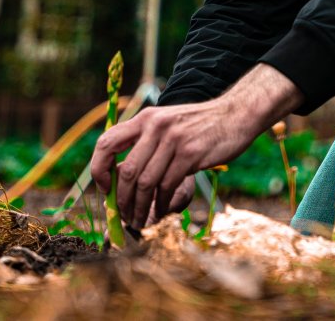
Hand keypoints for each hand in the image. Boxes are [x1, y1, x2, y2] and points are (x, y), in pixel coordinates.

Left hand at [89, 64, 301, 226]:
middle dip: (122, 200)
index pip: (106, 143)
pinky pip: (166, 186)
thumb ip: (146, 143)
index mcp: (145, 119)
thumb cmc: (200, 125)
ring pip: (145, 182)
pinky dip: (160, 204)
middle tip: (125, 216)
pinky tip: (161, 210)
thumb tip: (122, 179)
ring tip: (141, 219)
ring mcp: (173, 139)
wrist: (236, 114)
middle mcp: (155, 126)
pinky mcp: (190, 153)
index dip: (99, 169)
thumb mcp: (168, 123)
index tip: (105, 189)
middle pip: (126, 171)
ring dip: (140, 207)